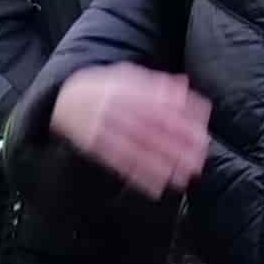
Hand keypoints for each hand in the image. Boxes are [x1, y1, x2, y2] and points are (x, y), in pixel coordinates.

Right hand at [50, 61, 213, 193]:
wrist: (63, 96)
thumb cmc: (105, 87)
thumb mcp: (128, 76)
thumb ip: (156, 83)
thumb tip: (184, 86)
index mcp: (124, 87)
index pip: (158, 104)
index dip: (182, 120)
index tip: (201, 134)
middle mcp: (113, 107)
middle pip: (150, 128)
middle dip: (176, 146)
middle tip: (197, 160)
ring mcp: (100, 127)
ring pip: (135, 148)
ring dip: (161, 165)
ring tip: (182, 177)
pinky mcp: (93, 146)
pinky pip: (117, 163)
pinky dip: (138, 176)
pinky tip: (156, 187)